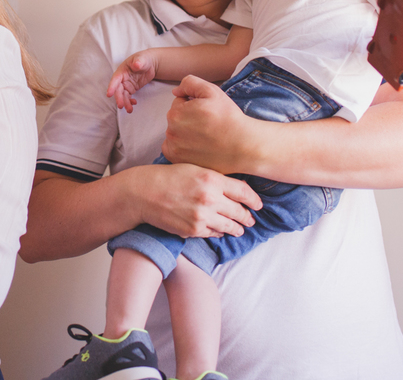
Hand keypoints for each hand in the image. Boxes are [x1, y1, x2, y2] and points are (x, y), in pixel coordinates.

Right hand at [106, 52, 157, 113]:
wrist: (150, 64)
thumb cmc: (144, 59)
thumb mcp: (142, 59)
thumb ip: (139, 62)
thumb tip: (136, 64)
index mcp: (122, 71)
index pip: (115, 79)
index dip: (112, 87)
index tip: (109, 94)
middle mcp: (122, 79)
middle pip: (118, 90)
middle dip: (119, 98)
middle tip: (121, 106)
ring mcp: (126, 84)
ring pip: (123, 95)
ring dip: (125, 102)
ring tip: (129, 110)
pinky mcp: (131, 89)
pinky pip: (128, 97)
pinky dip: (130, 101)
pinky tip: (134, 103)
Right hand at [129, 161, 259, 238]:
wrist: (144, 193)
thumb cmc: (168, 177)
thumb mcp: (194, 168)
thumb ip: (215, 178)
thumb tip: (235, 189)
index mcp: (211, 179)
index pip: (244, 192)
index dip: (254, 200)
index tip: (258, 204)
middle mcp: (210, 198)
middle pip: (240, 211)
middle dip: (247, 216)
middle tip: (250, 219)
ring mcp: (202, 216)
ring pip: (230, 226)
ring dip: (237, 228)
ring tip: (240, 228)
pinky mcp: (193, 230)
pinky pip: (214, 233)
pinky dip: (219, 232)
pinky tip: (220, 230)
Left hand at [162, 75, 263, 175]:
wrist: (242, 145)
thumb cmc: (228, 117)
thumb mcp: (211, 90)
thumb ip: (189, 83)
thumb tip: (176, 91)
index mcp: (176, 113)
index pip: (179, 102)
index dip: (193, 105)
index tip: (207, 112)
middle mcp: (171, 131)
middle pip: (176, 118)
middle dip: (188, 118)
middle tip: (207, 124)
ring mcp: (174, 148)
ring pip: (175, 132)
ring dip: (184, 132)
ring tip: (205, 136)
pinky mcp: (178, 160)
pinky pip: (172, 148)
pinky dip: (181, 147)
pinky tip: (197, 146)